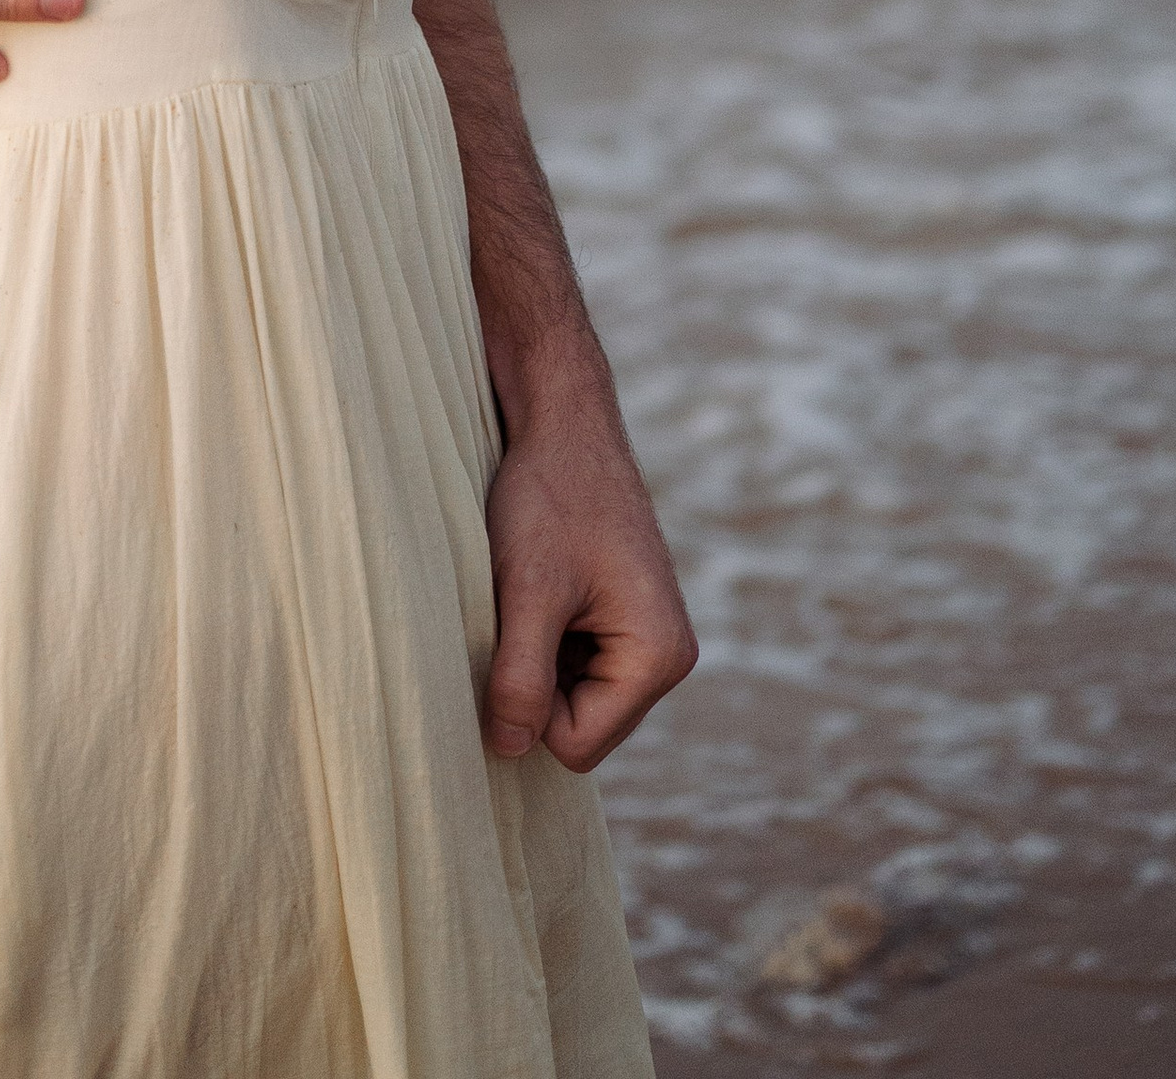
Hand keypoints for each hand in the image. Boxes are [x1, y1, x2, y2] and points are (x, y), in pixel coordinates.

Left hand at [480, 345, 696, 769]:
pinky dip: (546, 636)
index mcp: (658, 657)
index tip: (507, 635)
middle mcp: (668, 655)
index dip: (527, 705)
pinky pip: (577, 664)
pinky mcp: (628, 616)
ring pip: (574, 697)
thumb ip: (521, 679)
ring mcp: (650, 635)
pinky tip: (538, 585)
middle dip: (536, 682)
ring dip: (538, 657)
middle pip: (582, 727)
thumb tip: (509, 754)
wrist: (562, 420)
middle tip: (516, 609)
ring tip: (528, 591)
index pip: (577, 744)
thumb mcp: (526, 592)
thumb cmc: (547, 496)